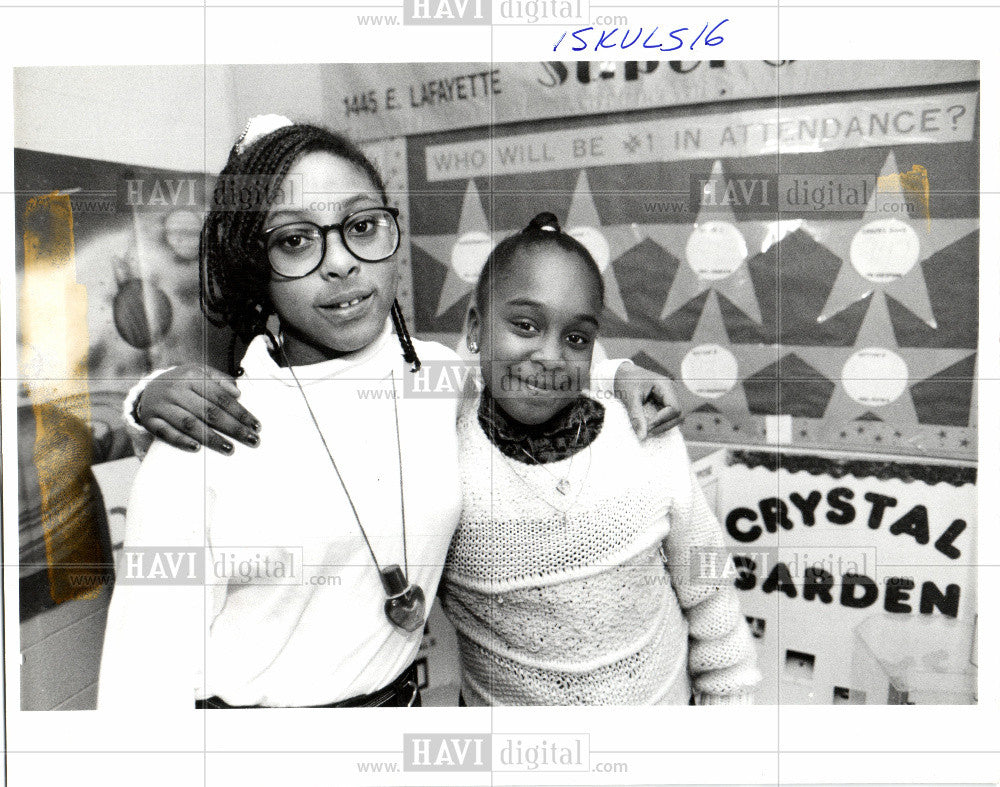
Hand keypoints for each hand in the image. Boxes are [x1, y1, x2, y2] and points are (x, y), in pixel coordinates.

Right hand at [137, 364, 260, 453]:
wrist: (147, 387)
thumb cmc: (183, 383)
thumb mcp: (200, 373)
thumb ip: (220, 380)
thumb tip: (238, 393)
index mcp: (192, 376)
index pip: (221, 397)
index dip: (240, 412)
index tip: (256, 426)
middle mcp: (176, 390)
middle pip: (209, 412)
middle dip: (233, 428)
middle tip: (251, 440)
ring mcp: (162, 405)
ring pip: (190, 423)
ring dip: (211, 438)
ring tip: (230, 448)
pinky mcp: (150, 420)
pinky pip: (166, 433)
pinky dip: (181, 441)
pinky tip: (197, 448)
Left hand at [613, 361, 682, 439]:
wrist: (621, 374)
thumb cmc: (626, 381)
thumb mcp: (629, 398)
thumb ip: (636, 416)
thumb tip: (642, 436)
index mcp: (666, 386)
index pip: (674, 408)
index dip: (662, 420)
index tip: (647, 428)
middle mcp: (671, 392)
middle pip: (678, 415)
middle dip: (664, 426)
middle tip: (647, 433)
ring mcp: (668, 398)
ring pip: (675, 418)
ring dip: (662, 426)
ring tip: (647, 431)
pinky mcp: (663, 404)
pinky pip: (667, 418)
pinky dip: (659, 424)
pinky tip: (649, 428)